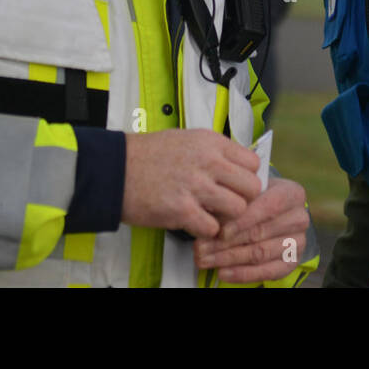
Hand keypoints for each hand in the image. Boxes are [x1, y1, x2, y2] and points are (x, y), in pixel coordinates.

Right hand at [121, 129, 261, 238]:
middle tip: (225, 203)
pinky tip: (194, 222)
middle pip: (252, 187)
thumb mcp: (188, 138)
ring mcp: (196, 186)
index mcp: (212, 142)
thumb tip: (239, 167)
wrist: (115, 169)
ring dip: (225, 216)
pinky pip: (212, 228)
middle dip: (242, 198)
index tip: (235, 185)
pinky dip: (205, 230)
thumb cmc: (149, 154)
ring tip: (209, 213)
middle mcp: (209, 162)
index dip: (246, 177)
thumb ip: (215, 152)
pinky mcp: (182, 210)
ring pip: (238, 209)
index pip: (253, 163)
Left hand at [193, 177, 309, 282]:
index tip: (220, 231)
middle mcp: (299, 217)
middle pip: (261, 232)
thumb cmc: (253, 200)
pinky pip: (268, 272)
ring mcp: (298, 242)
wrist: (270, 213)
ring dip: (229, 259)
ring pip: (261, 253)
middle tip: (201, 248)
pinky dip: (243, 274)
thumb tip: (209, 218)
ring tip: (205, 260)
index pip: (269, 206)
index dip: (243, 220)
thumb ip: (231, 201)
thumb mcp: (245, 192)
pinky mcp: (292, 262)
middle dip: (227, 242)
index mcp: (292, 193)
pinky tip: (223, 272)